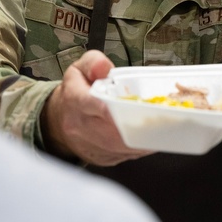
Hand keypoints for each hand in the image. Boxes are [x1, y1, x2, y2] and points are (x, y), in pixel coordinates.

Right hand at [40, 50, 153, 165]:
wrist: (59, 119)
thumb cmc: (75, 92)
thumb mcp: (80, 68)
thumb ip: (94, 62)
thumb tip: (104, 67)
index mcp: (75, 100)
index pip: (94, 105)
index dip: (115, 109)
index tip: (136, 107)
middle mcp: (80, 127)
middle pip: (113, 132)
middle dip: (138, 125)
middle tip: (162, 117)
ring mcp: (90, 147)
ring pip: (123, 147)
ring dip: (144, 138)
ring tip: (161, 126)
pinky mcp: (101, 159)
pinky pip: (126, 156)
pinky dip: (142, 146)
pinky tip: (150, 136)